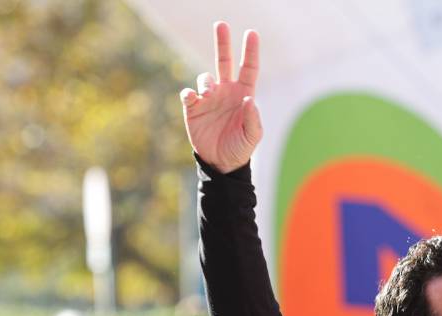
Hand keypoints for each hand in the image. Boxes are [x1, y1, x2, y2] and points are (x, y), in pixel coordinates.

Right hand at [180, 22, 262, 173]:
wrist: (221, 164)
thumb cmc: (240, 149)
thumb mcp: (252, 137)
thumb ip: (253, 118)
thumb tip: (249, 99)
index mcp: (243, 95)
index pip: (248, 69)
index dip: (250, 52)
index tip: (252, 34)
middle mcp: (226, 92)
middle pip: (224, 62)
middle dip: (223, 43)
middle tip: (221, 24)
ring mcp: (209, 99)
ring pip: (205, 77)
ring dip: (206, 81)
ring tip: (208, 93)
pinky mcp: (193, 108)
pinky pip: (188, 93)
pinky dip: (189, 92)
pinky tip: (194, 97)